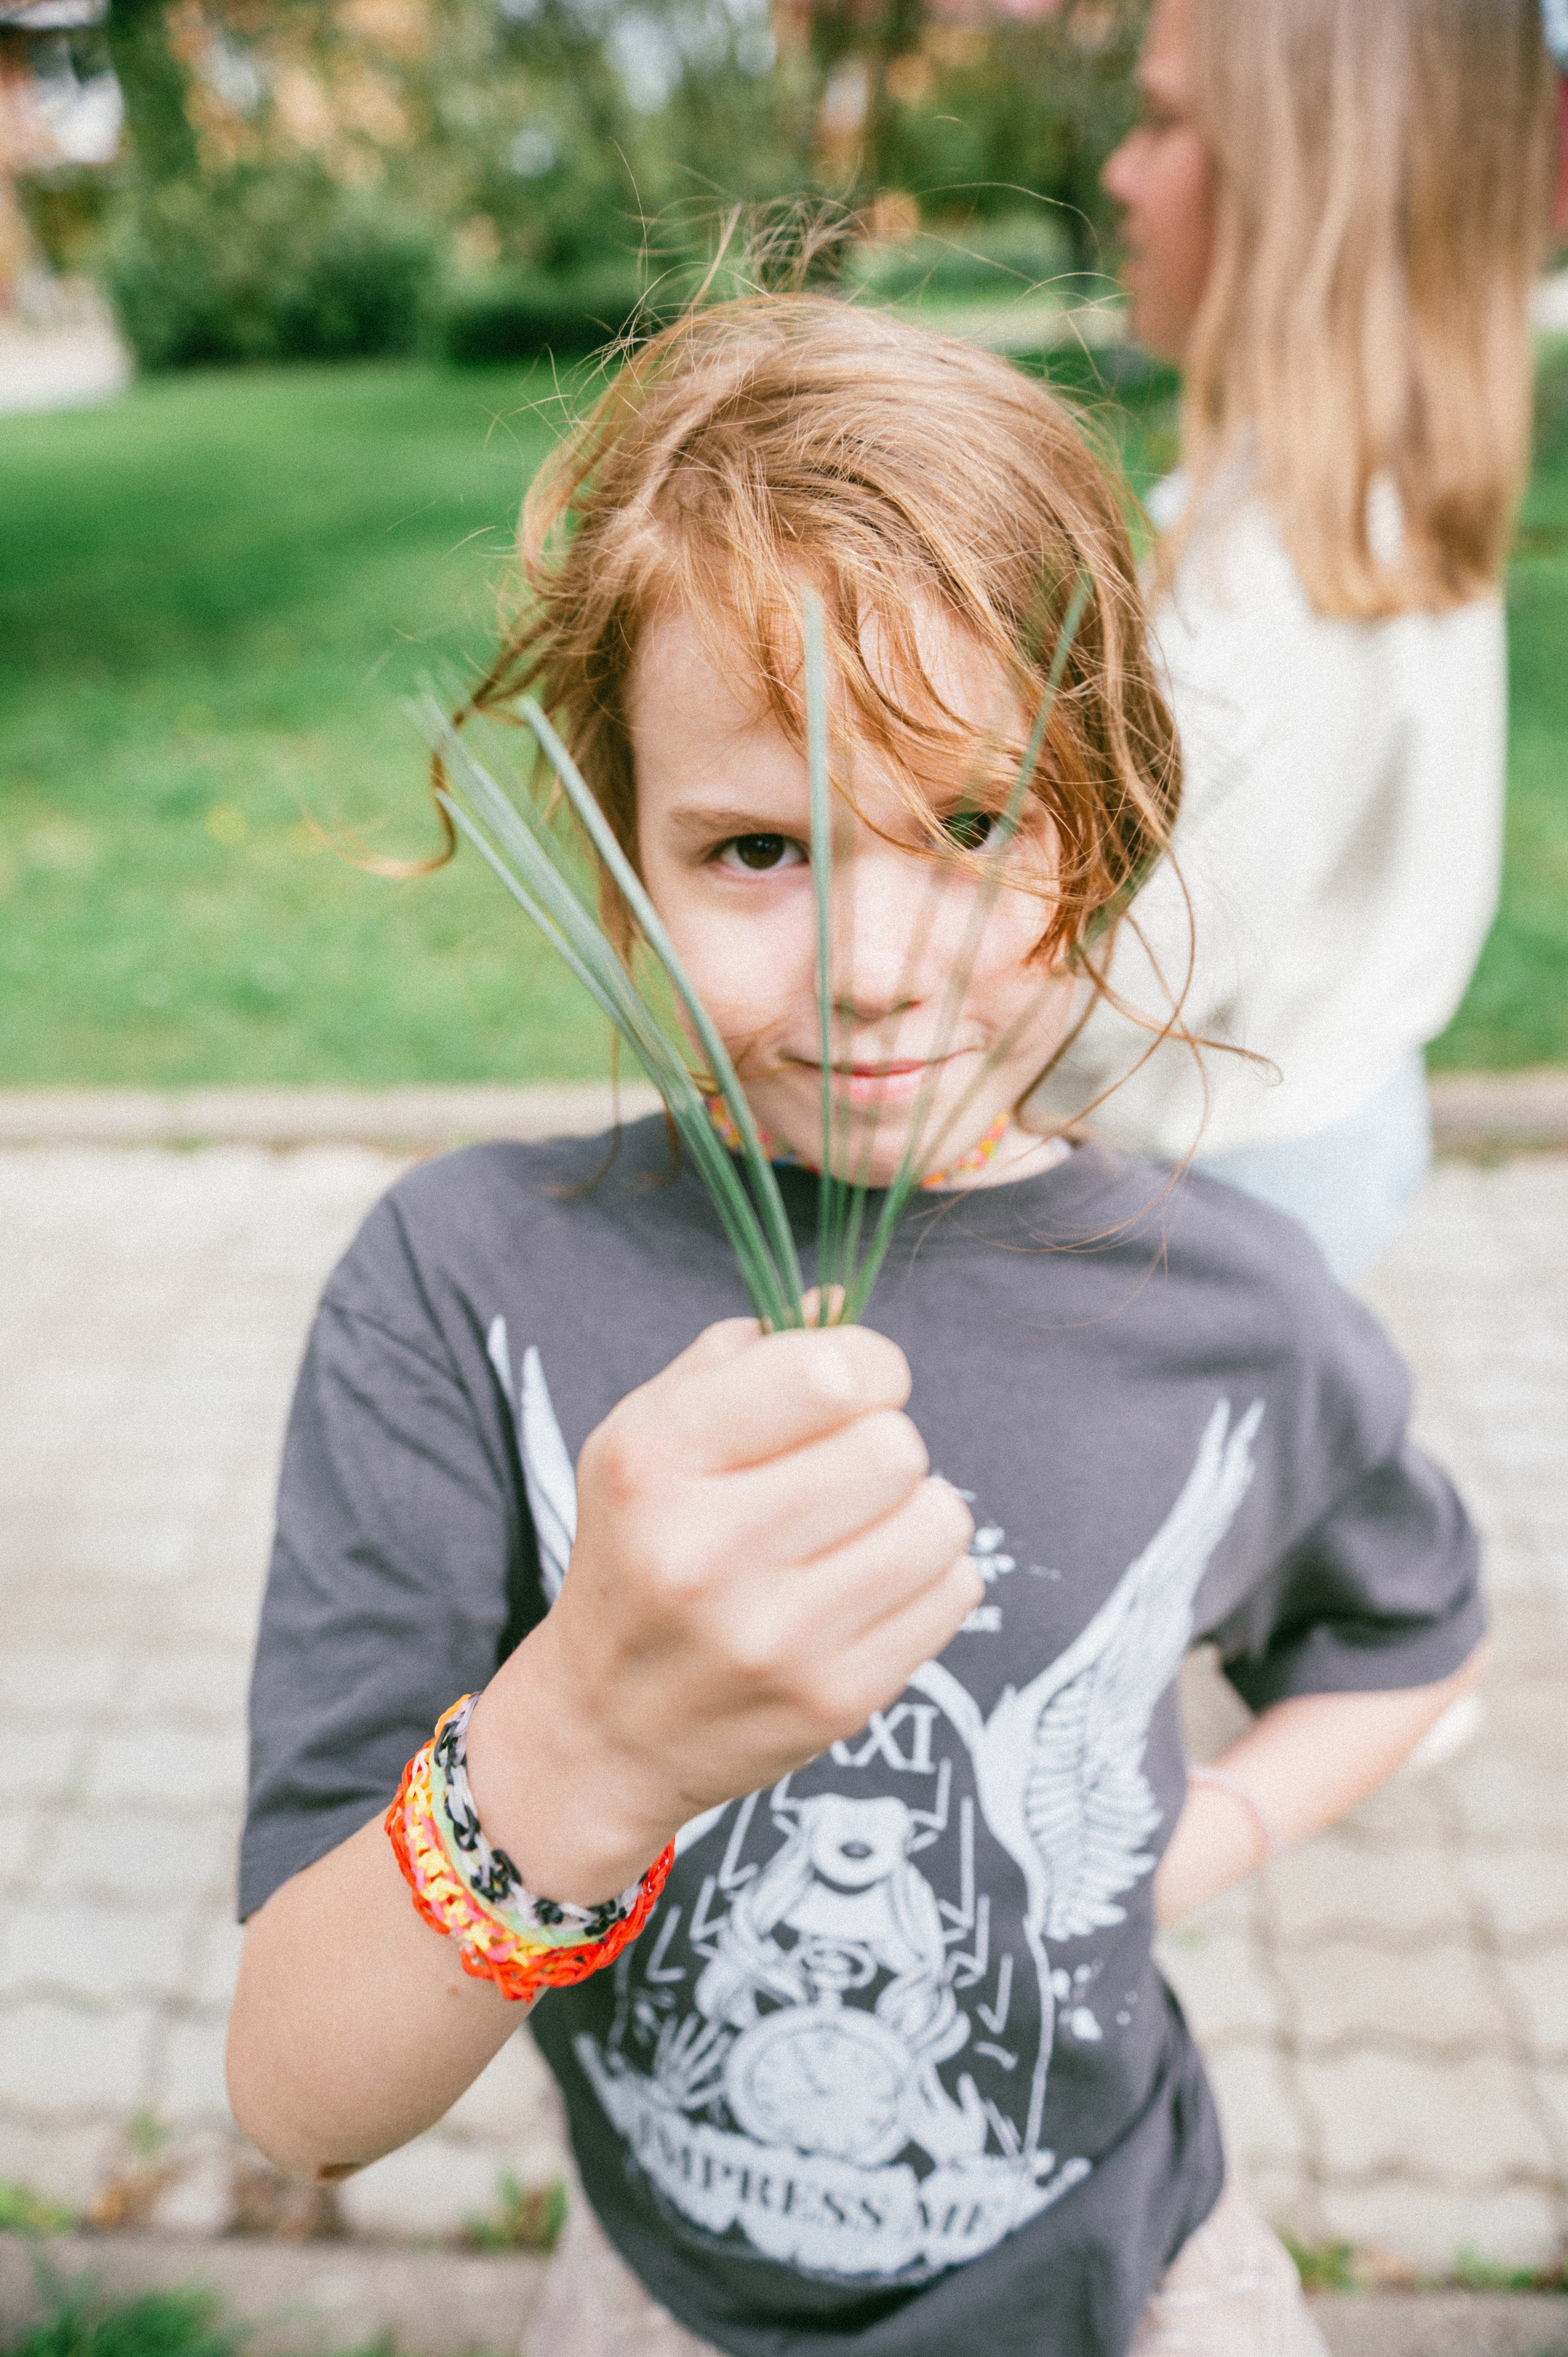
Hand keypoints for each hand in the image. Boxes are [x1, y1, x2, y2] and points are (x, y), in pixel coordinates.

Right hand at [465, 1317, 979, 1902]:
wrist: (605, 1729)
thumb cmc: (639, 1554)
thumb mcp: (646, 1437)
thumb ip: (740, 1358)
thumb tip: (841, 1301)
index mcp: (657, 1462)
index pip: (829, 1373)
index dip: (867, 1366)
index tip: (852, 1388)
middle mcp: (708, 1551)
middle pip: (895, 1448)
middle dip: (884, 1445)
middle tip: (844, 1475)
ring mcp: (775, 1637)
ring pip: (940, 1521)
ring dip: (915, 1513)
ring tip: (858, 1532)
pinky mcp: (835, 1700)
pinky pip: (954, 1595)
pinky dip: (928, 1579)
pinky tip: (866, 1589)